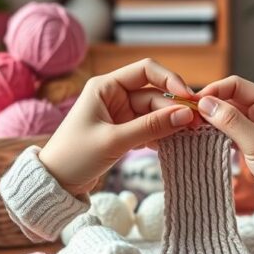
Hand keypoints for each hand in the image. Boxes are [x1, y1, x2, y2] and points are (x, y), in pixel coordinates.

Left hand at [39, 59, 196, 194]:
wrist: (55, 183)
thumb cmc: (74, 156)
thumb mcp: (114, 140)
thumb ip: (150, 127)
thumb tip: (185, 115)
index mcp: (105, 86)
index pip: (146, 70)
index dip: (171, 80)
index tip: (189, 98)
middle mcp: (114, 96)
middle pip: (155, 95)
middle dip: (175, 108)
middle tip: (197, 125)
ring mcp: (120, 115)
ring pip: (155, 113)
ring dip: (171, 123)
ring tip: (191, 135)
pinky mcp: (124, 132)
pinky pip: (150, 128)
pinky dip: (162, 135)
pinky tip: (174, 145)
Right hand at [197, 76, 253, 211]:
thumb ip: (230, 121)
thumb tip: (204, 103)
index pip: (237, 85)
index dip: (214, 91)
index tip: (193, 103)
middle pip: (232, 98)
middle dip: (212, 106)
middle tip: (190, 118)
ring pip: (232, 114)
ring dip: (215, 120)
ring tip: (195, 128)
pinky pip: (235, 129)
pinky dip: (221, 132)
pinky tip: (208, 138)